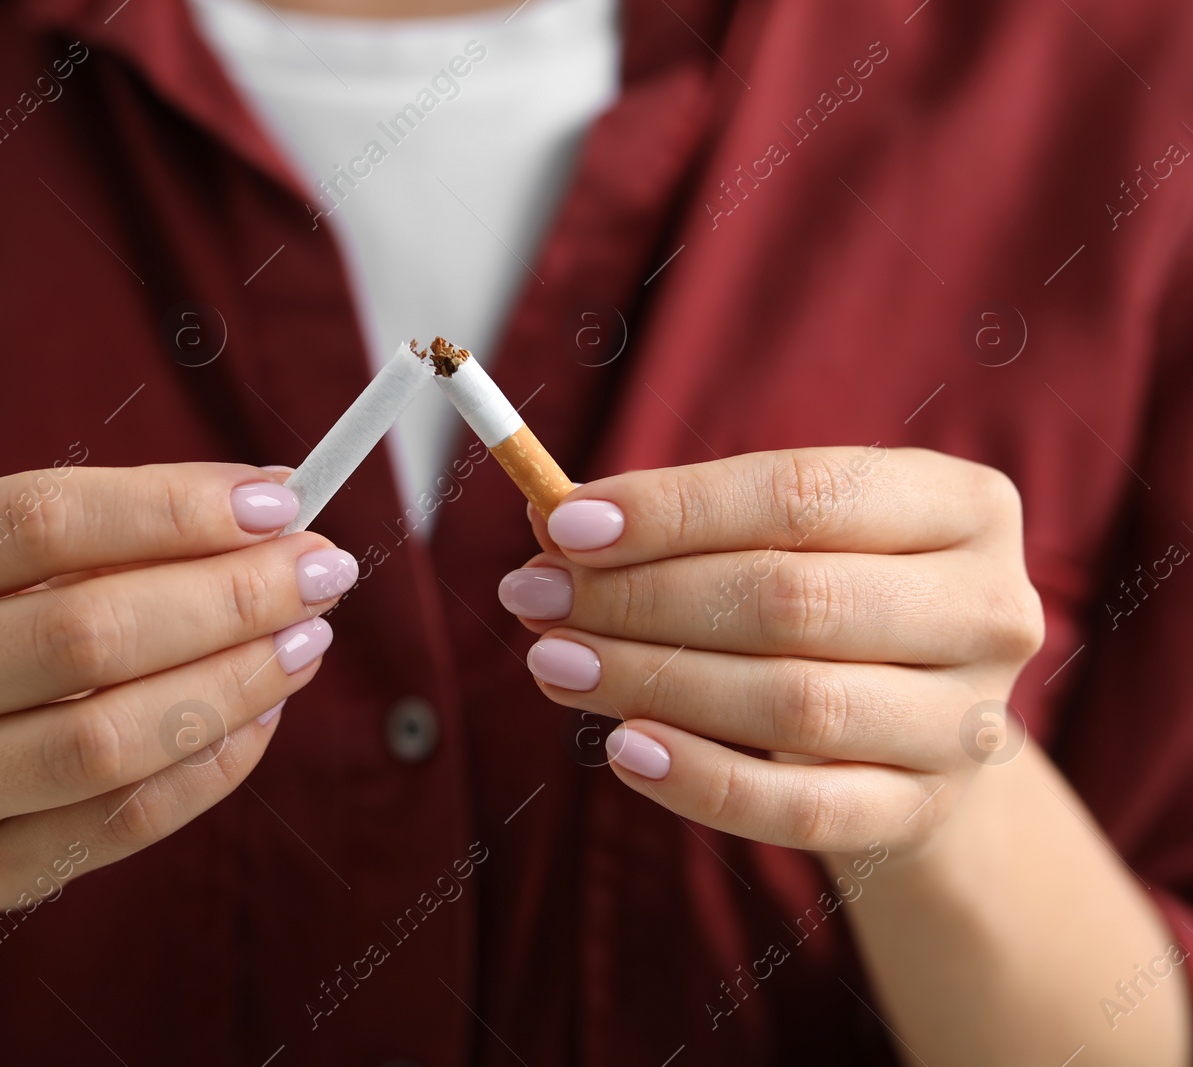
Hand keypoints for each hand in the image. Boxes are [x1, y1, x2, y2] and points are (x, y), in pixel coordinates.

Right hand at [0, 463, 353, 913]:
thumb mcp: (16, 566)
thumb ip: (131, 527)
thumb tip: (274, 496)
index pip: (35, 519)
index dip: (169, 507)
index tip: (275, 501)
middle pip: (81, 632)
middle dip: (226, 597)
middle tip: (320, 573)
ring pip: (107, 739)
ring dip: (233, 683)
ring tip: (307, 640)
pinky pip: (129, 817)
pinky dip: (216, 761)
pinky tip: (264, 710)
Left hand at [499, 447, 1044, 856]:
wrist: (921, 735)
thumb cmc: (831, 603)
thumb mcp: (777, 541)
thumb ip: (673, 525)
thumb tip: (546, 513)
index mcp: (964, 504)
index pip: (800, 494)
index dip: (672, 510)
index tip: (561, 525)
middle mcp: (988, 607)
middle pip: (791, 599)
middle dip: (640, 597)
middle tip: (533, 596)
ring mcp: (969, 722)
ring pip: (793, 702)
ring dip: (652, 681)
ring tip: (553, 662)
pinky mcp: (926, 812)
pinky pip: (802, 808)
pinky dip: (701, 779)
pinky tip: (623, 748)